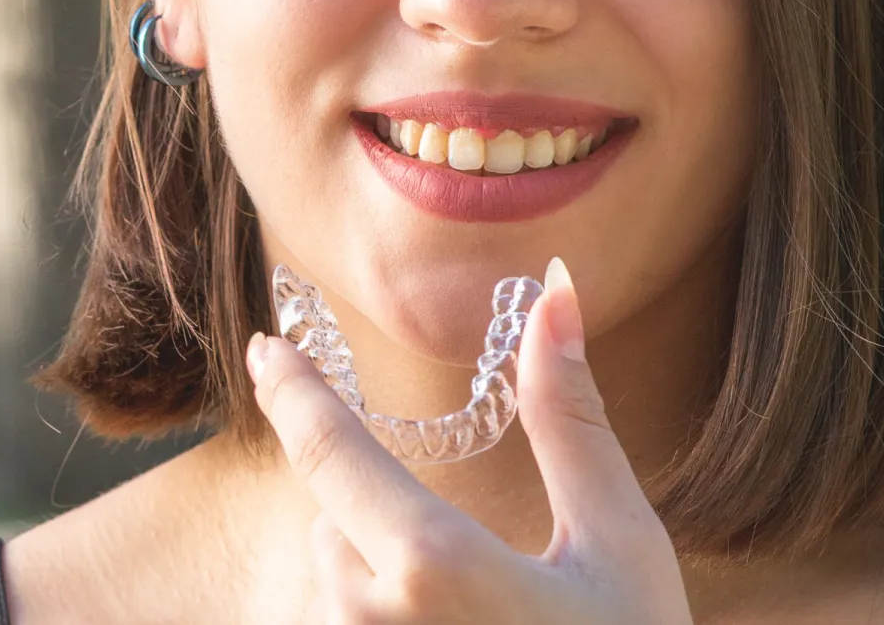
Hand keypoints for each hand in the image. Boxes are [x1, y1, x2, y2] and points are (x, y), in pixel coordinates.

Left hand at [246, 257, 694, 624]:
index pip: (330, 450)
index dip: (293, 390)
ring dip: (387, 585)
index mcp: (429, 564)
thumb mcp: (619, 540)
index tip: (264, 347)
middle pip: (340, 527)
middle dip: (386, 518)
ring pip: (345, 594)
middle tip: (478, 567)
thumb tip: (554, 292)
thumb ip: (570, 414)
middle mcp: (371, 623)